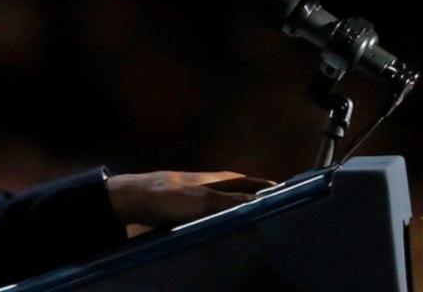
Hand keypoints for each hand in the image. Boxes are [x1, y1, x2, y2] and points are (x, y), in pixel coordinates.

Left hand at [106, 171, 272, 236]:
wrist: (132, 203)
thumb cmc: (169, 196)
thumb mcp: (205, 200)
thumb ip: (233, 202)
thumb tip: (263, 203)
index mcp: (219, 179)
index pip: (252, 183)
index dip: (269, 190)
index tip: (291, 198)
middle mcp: (211, 190)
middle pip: (241, 197)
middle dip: (257, 206)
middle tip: (277, 221)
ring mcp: (198, 204)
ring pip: (226, 212)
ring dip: (239, 221)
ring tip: (256, 235)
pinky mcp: (186, 219)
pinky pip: (211, 225)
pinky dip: (222, 231)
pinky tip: (226, 243)